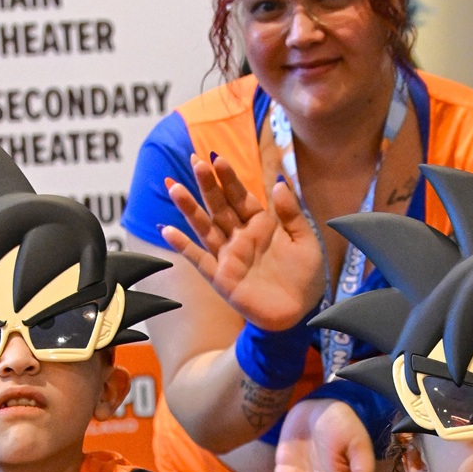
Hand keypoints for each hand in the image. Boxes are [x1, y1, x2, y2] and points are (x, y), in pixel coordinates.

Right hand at [160, 154, 326, 330]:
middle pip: (219, 207)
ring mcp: (229, 257)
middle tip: (194, 160)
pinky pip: (199, 259)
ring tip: (174, 187)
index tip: (216, 158)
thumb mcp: (305, 240)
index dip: (228, 178)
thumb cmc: (306, 277)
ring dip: (189, 208)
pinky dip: (183, 246)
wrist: (301, 314)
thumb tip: (279, 182)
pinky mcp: (221, 278)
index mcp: (261, 225)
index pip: (240, 197)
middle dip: (207, 185)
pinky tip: (167, 230)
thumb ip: (291, 213)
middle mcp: (241, 238)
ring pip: (205, 227)